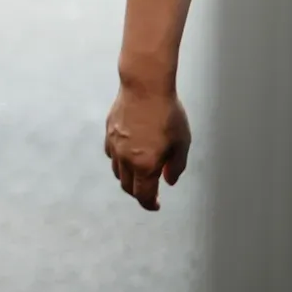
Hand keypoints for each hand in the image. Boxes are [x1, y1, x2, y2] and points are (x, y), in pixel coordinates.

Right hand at [104, 82, 190, 211]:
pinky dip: (119, 160)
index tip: (156, 205)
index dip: (150, 205)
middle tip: (150, 190)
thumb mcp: (182, 143)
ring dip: (128, 177)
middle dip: (139, 192)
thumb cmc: (167, 113)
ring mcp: (114, 145)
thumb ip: (176, 166)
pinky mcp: (109, 131)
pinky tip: (129, 152)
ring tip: (140, 171)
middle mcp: (125, 159)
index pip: (144, 196)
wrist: (145, 86)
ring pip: (117, 171)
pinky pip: (111, 154)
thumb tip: (169, 180)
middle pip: (128, 187)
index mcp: (145, 166)